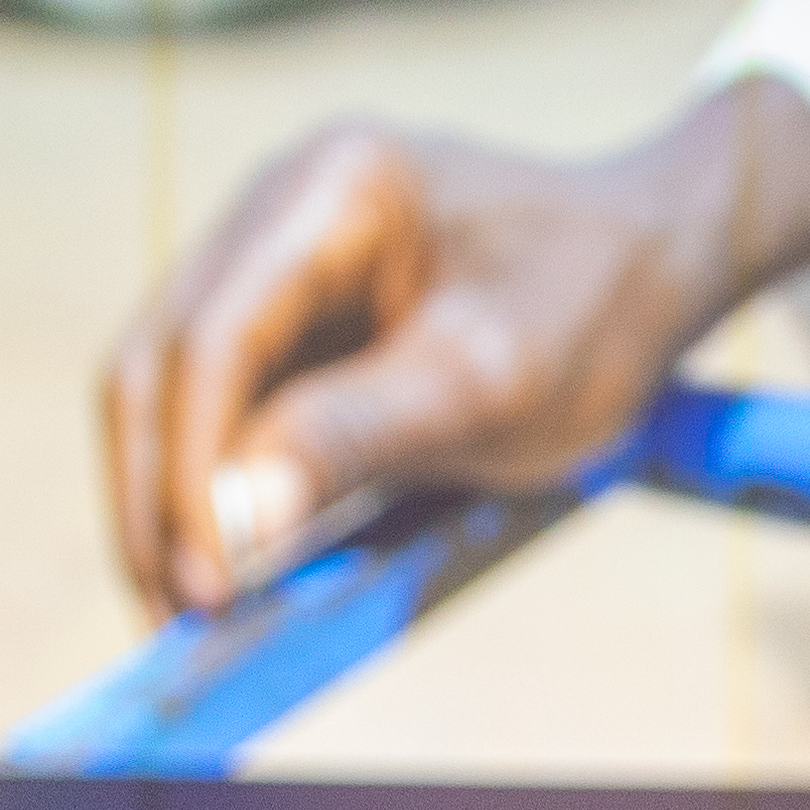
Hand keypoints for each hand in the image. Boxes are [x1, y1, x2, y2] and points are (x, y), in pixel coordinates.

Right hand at [101, 76, 809, 614]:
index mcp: (332, 191)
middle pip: (158, 364)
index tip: (205, 586)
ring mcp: (271, 260)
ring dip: (168, 502)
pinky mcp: (284, 319)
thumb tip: (242, 516)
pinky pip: (215, 409)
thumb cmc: (595, 308)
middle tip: (176, 618)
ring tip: (191, 608)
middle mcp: (277, 210)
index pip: (213, 340)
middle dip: (155, 499)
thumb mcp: (494, 381)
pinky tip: (227, 564)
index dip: (189, 472)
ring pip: (166, 391)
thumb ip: (361, 435)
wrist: (654, 264)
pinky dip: (209, 489)